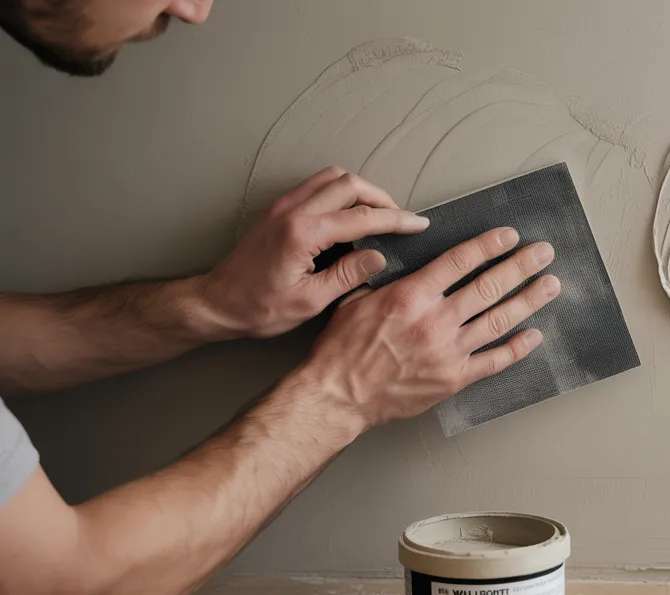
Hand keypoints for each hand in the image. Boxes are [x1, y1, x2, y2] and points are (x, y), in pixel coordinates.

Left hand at [200, 166, 430, 338]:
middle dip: (382, 198)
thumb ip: (347, 276)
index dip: (397, 220)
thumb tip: (379, 257)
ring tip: (378, 215)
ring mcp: (283, 206)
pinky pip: (316, 186)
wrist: (217, 303)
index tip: (419, 225)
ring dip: (361, 191)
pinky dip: (341, 193)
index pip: (362, 216)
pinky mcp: (278, 209)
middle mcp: (293, 211)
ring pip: (333, 178)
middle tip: (400, 220)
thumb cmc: (258, 308)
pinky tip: (349, 216)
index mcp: (303, 234)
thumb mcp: (309, 302)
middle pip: (350, 184)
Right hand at [294, 226, 560, 431]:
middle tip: (543, 253)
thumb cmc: (342, 350)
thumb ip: (384, 279)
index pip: (460, 261)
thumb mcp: (356, 300)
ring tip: (550, 285)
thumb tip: (397, 258)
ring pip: (499, 320)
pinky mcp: (454, 378)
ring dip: (529, 300)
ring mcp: (448, 351)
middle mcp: (435, 320)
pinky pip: (494, 360)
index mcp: (412, 296)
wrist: (339, 395)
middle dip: (521, 266)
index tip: (509, 236)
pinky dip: (517, 347)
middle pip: (489, 286)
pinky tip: (535, 334)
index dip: (489, 246)